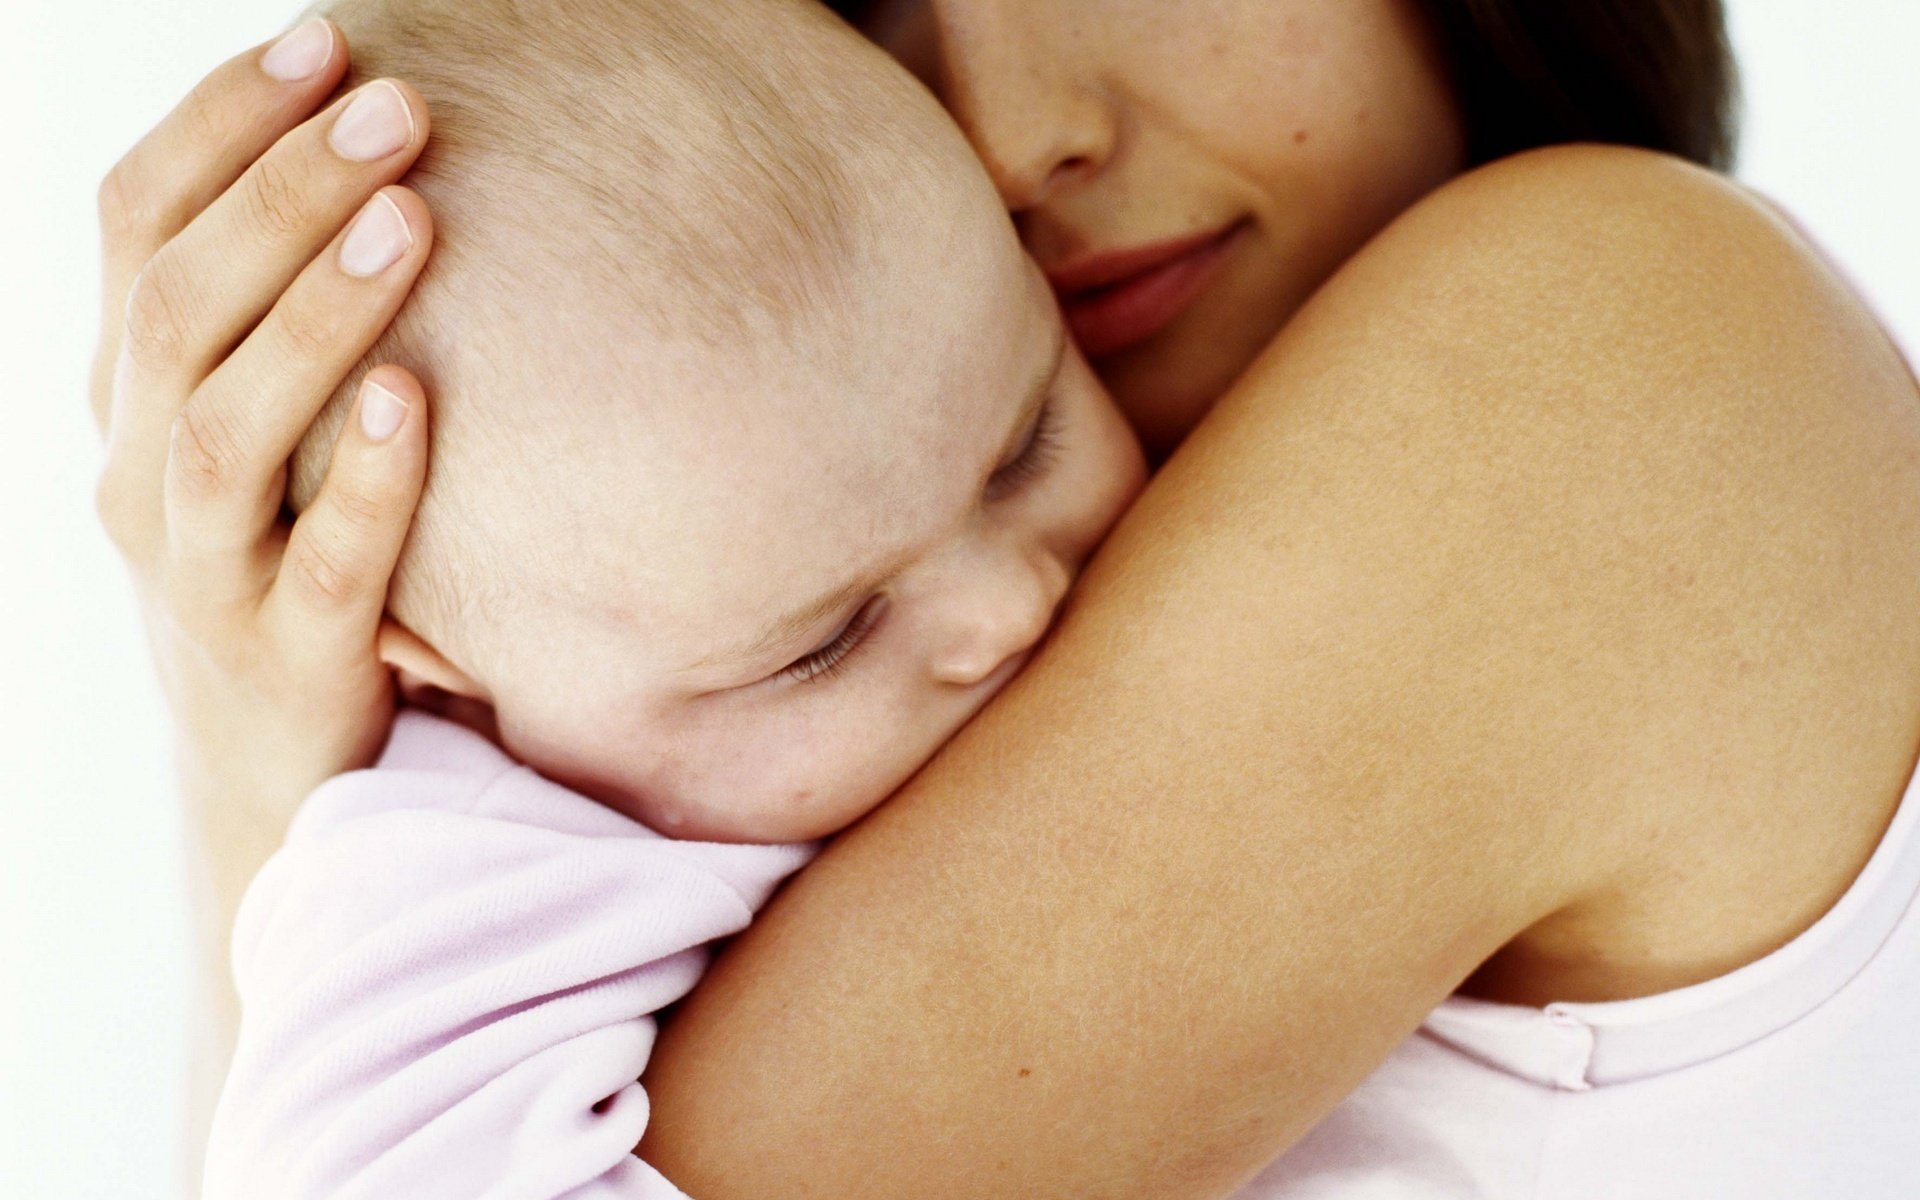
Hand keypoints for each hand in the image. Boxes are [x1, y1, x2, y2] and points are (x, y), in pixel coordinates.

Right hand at [92, 19, 435, 821]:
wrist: (269, 759)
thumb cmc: (283, 551)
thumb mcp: (249, 427)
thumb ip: (267, 314)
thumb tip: (364, 159)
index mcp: (122, 392)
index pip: (130, 224)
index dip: (215, 123)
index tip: (321, 39)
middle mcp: (134, 470)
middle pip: (176, 302)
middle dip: (282, 191)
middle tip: (396, 106)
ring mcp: (200, 571)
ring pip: (227, 427)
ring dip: (316, 311)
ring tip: (412, 216)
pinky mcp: (285, 660)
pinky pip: (322, 565)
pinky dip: (364, 479)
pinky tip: (416, 398)